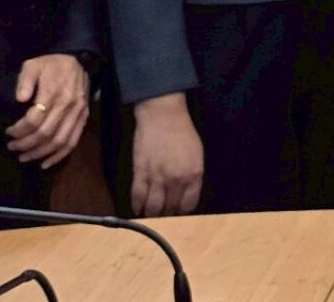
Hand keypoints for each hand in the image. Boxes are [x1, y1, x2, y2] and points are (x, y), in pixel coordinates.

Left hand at [5, 54, 91, 167]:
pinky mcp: (84, 118)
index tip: (8, 132)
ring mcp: (78, 113)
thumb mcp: (33, 65)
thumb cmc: (51, 65)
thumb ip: (25, 81)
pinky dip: (59, 156)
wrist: (78, 61)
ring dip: (40, 153)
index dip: (19, 130)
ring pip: (59, 141)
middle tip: (12, 147)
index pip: (34, 119)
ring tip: (24, 158)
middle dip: (25, 144)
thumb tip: (20, 99)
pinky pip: (73, 142)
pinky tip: (46, 163)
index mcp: (53, 92)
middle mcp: (67, 105)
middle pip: (45, 133)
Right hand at [129, 94, 205, 217]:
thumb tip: (185, 194)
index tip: (178, 212)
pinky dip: (137, 206)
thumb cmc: (182, 132)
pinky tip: (138, 209)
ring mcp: (157, 178)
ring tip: (151, 216)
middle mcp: (176, 180)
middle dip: (167, 215)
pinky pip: (138, 196)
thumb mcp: (197, 155)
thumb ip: (193, 176)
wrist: (163, 116)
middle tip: (163, 217)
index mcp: (194, 175)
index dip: (182, 212)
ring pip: (153, 207)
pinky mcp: (140, 173)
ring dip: (152, 215)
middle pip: (171, 209)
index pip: (188, 205)